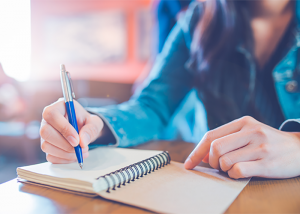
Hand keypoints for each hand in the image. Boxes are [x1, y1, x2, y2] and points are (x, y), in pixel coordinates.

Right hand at [40, 98, 103, 163]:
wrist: (84, 131)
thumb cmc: (87, 122)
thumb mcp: (95, 122)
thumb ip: (91, 129)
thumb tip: (82, 141)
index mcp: (58, 107)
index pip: (51, 114)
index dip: (63, 128)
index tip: (77, 140)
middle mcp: (47, 120)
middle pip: (45, 132)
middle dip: (64, 144)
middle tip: (80, 148)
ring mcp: (45, 135)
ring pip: (46, 146)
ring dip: (66, 153)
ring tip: (82, 151)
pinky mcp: (47, 147)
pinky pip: (51, 156)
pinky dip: (65, 159)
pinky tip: (75, 155)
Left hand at [184, 116, 299, 178]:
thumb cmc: (268, 142)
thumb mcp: (248, 134)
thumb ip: (226, 141)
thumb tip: (203, 155)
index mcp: (243, 122)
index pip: (211, 136)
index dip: (196, 151)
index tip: (189, 164)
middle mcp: (251, 131)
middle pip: (215, 148)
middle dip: (211, 161)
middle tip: (218, 166)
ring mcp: (260, 146)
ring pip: (225, 161)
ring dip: (224, 169)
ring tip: (234, 168)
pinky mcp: (267, 163)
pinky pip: (238, 171)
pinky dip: (233, 175)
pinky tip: (241, 172)